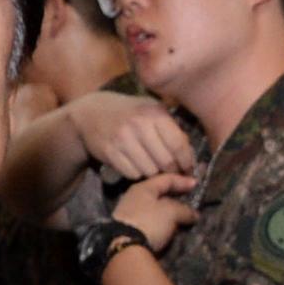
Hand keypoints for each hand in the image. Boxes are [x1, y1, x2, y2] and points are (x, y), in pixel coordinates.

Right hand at [71, 89, 197, 181]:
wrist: (92, 112)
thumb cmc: (130, 112)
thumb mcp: (152, 110)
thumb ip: (171, 128)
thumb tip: (191, 155)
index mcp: (154, 113)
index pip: (178, 144)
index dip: (187, 161)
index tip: (189, 169)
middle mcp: (139, 125)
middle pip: (165, 161)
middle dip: (172, 171)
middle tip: (173, 173)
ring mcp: (123, 139)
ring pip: (149, 170)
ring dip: (154, 174)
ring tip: (153, 168)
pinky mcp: (110, 152)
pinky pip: (132, 173)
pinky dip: (138, 174)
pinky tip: (137, 166)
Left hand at [113, 172, 198, 254]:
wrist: (125, 248)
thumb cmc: (150, 222)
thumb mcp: (172, 213)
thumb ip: (185, 210)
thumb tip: (194, 215)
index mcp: (143, 187)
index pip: (166, 179)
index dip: (183, 181)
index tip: (196, 184)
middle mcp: (133, 197)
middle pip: (158, 193)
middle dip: (175, 196)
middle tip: (189, 198)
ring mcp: (129, 213)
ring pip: (153, 207)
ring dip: (168, 210)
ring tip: (181, 215)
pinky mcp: (128, 229)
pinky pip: (149, 220)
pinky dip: (161, 221)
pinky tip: (169, 226)